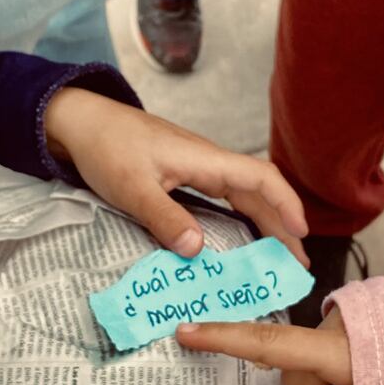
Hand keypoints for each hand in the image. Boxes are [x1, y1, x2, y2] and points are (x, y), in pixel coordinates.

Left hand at [42, 89, 307, 262]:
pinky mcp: (184, 173)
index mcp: (204, 160)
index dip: (285, 204)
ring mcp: (198, 166)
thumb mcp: (132, 188)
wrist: (83, 122)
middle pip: (258, 191)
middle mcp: (208, 161)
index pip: (260, 178)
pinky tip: (241, 236)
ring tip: (278, 254)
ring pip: (243, 193)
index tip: (300, 233)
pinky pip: (225, 196)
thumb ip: (164, 217)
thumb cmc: (107, 148)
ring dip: (265, 221)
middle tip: (297, 262)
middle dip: (282, 224)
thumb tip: (196, 249)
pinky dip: (241, 216)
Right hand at [177, 310, 360, 384]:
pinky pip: (321, 353)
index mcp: (343, 350)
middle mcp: (337, 327)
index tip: (186, 331)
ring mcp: (342, 321)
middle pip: (298, 371)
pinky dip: (337, 374)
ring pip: (309, 365)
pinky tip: (365, 382)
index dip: (227, 338)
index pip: (274, 343)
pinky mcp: (346, 322)